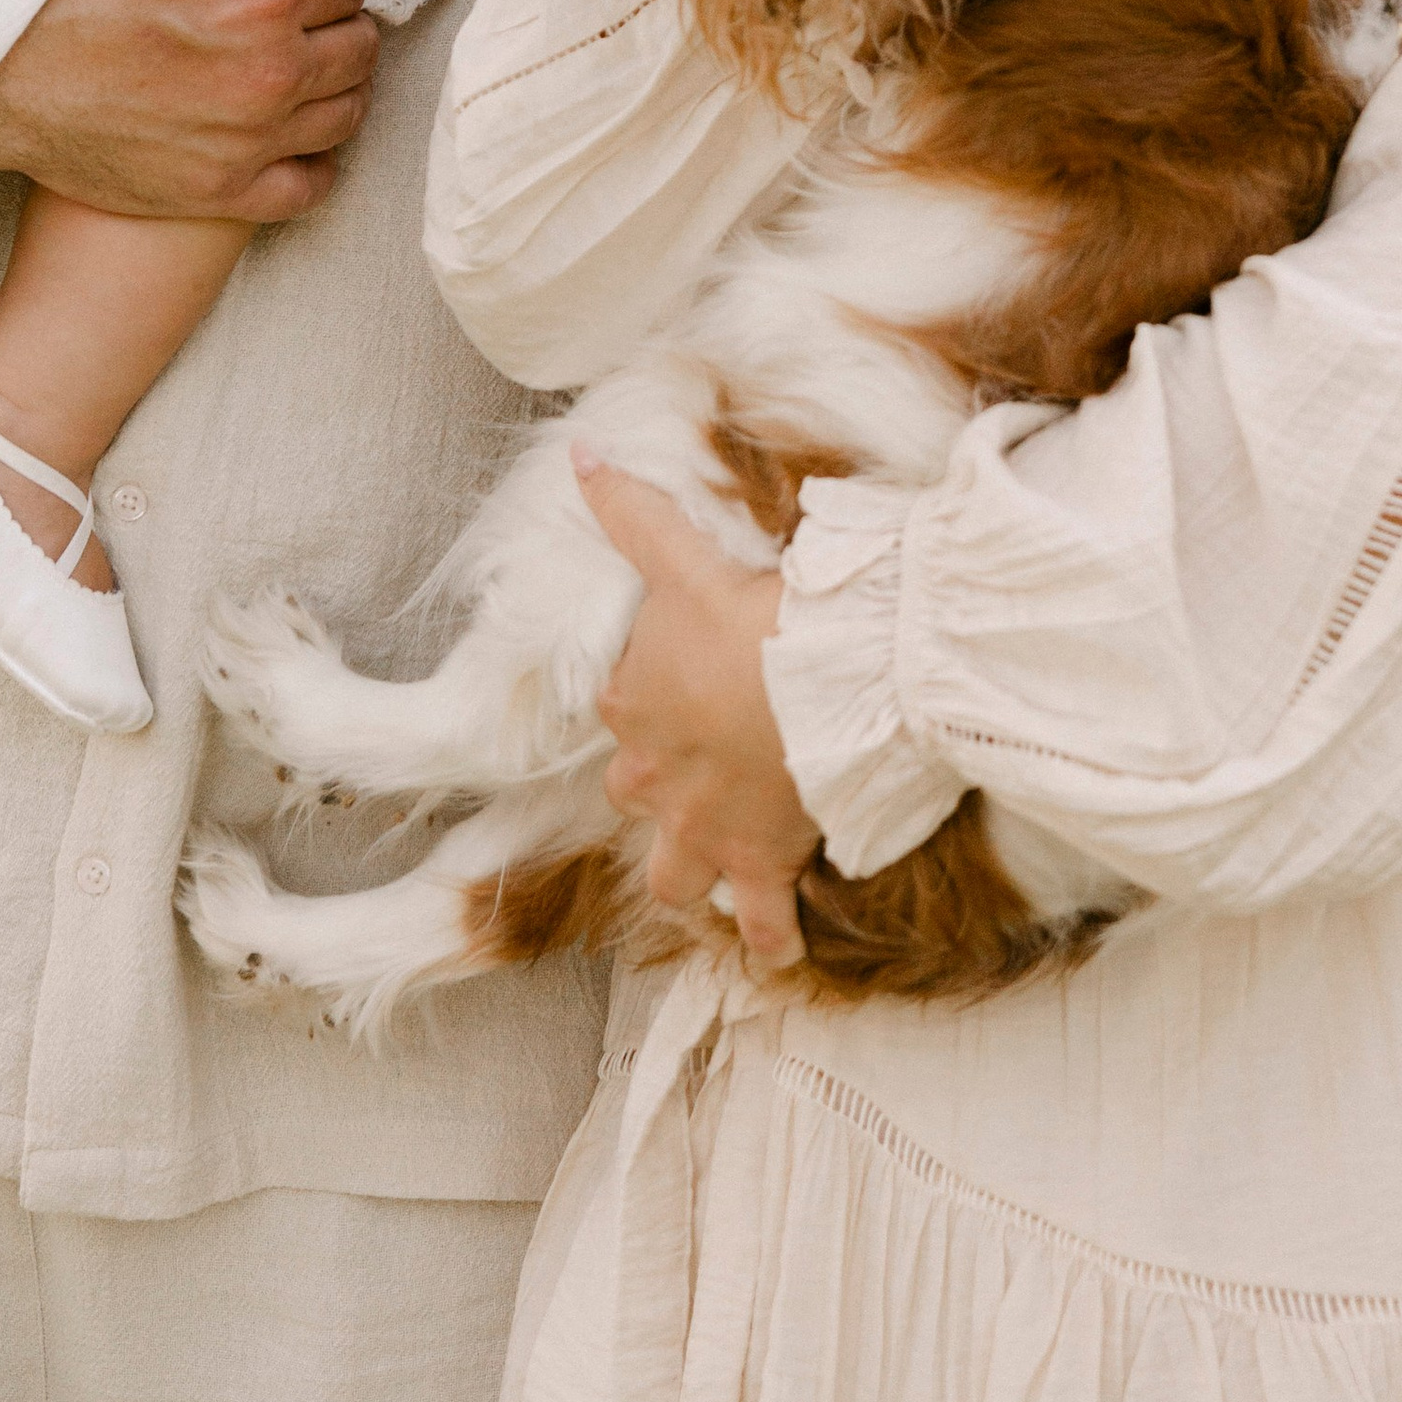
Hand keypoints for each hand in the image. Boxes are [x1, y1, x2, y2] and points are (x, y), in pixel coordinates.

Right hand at [0, 0, 379, 221]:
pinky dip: (311, 162)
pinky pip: (311, 185)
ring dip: (334, 89)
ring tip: (301, 73)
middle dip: (339, 27)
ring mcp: (250, 139)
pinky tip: (287, 137)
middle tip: (305, 22)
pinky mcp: (223, 192)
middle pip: (359, 48)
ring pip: (346, 114)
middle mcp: (270, 70)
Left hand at [577, 458, 818, 970]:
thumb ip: (628, 511)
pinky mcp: (760, 865)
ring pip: (677, 872)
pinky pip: (758, 923)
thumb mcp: (683, 557)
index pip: (623, 706)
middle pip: (639, 792)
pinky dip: (768, 938)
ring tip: (718, 866)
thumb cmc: (752, 617)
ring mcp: (704, 829)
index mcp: (634, 704)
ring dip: (693, 869)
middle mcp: (655, 777)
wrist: (823, 683)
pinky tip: (780, 947)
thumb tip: (579, 454)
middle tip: (705, 774)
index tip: (683, 691)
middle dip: (661, 789)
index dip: (649, 700)